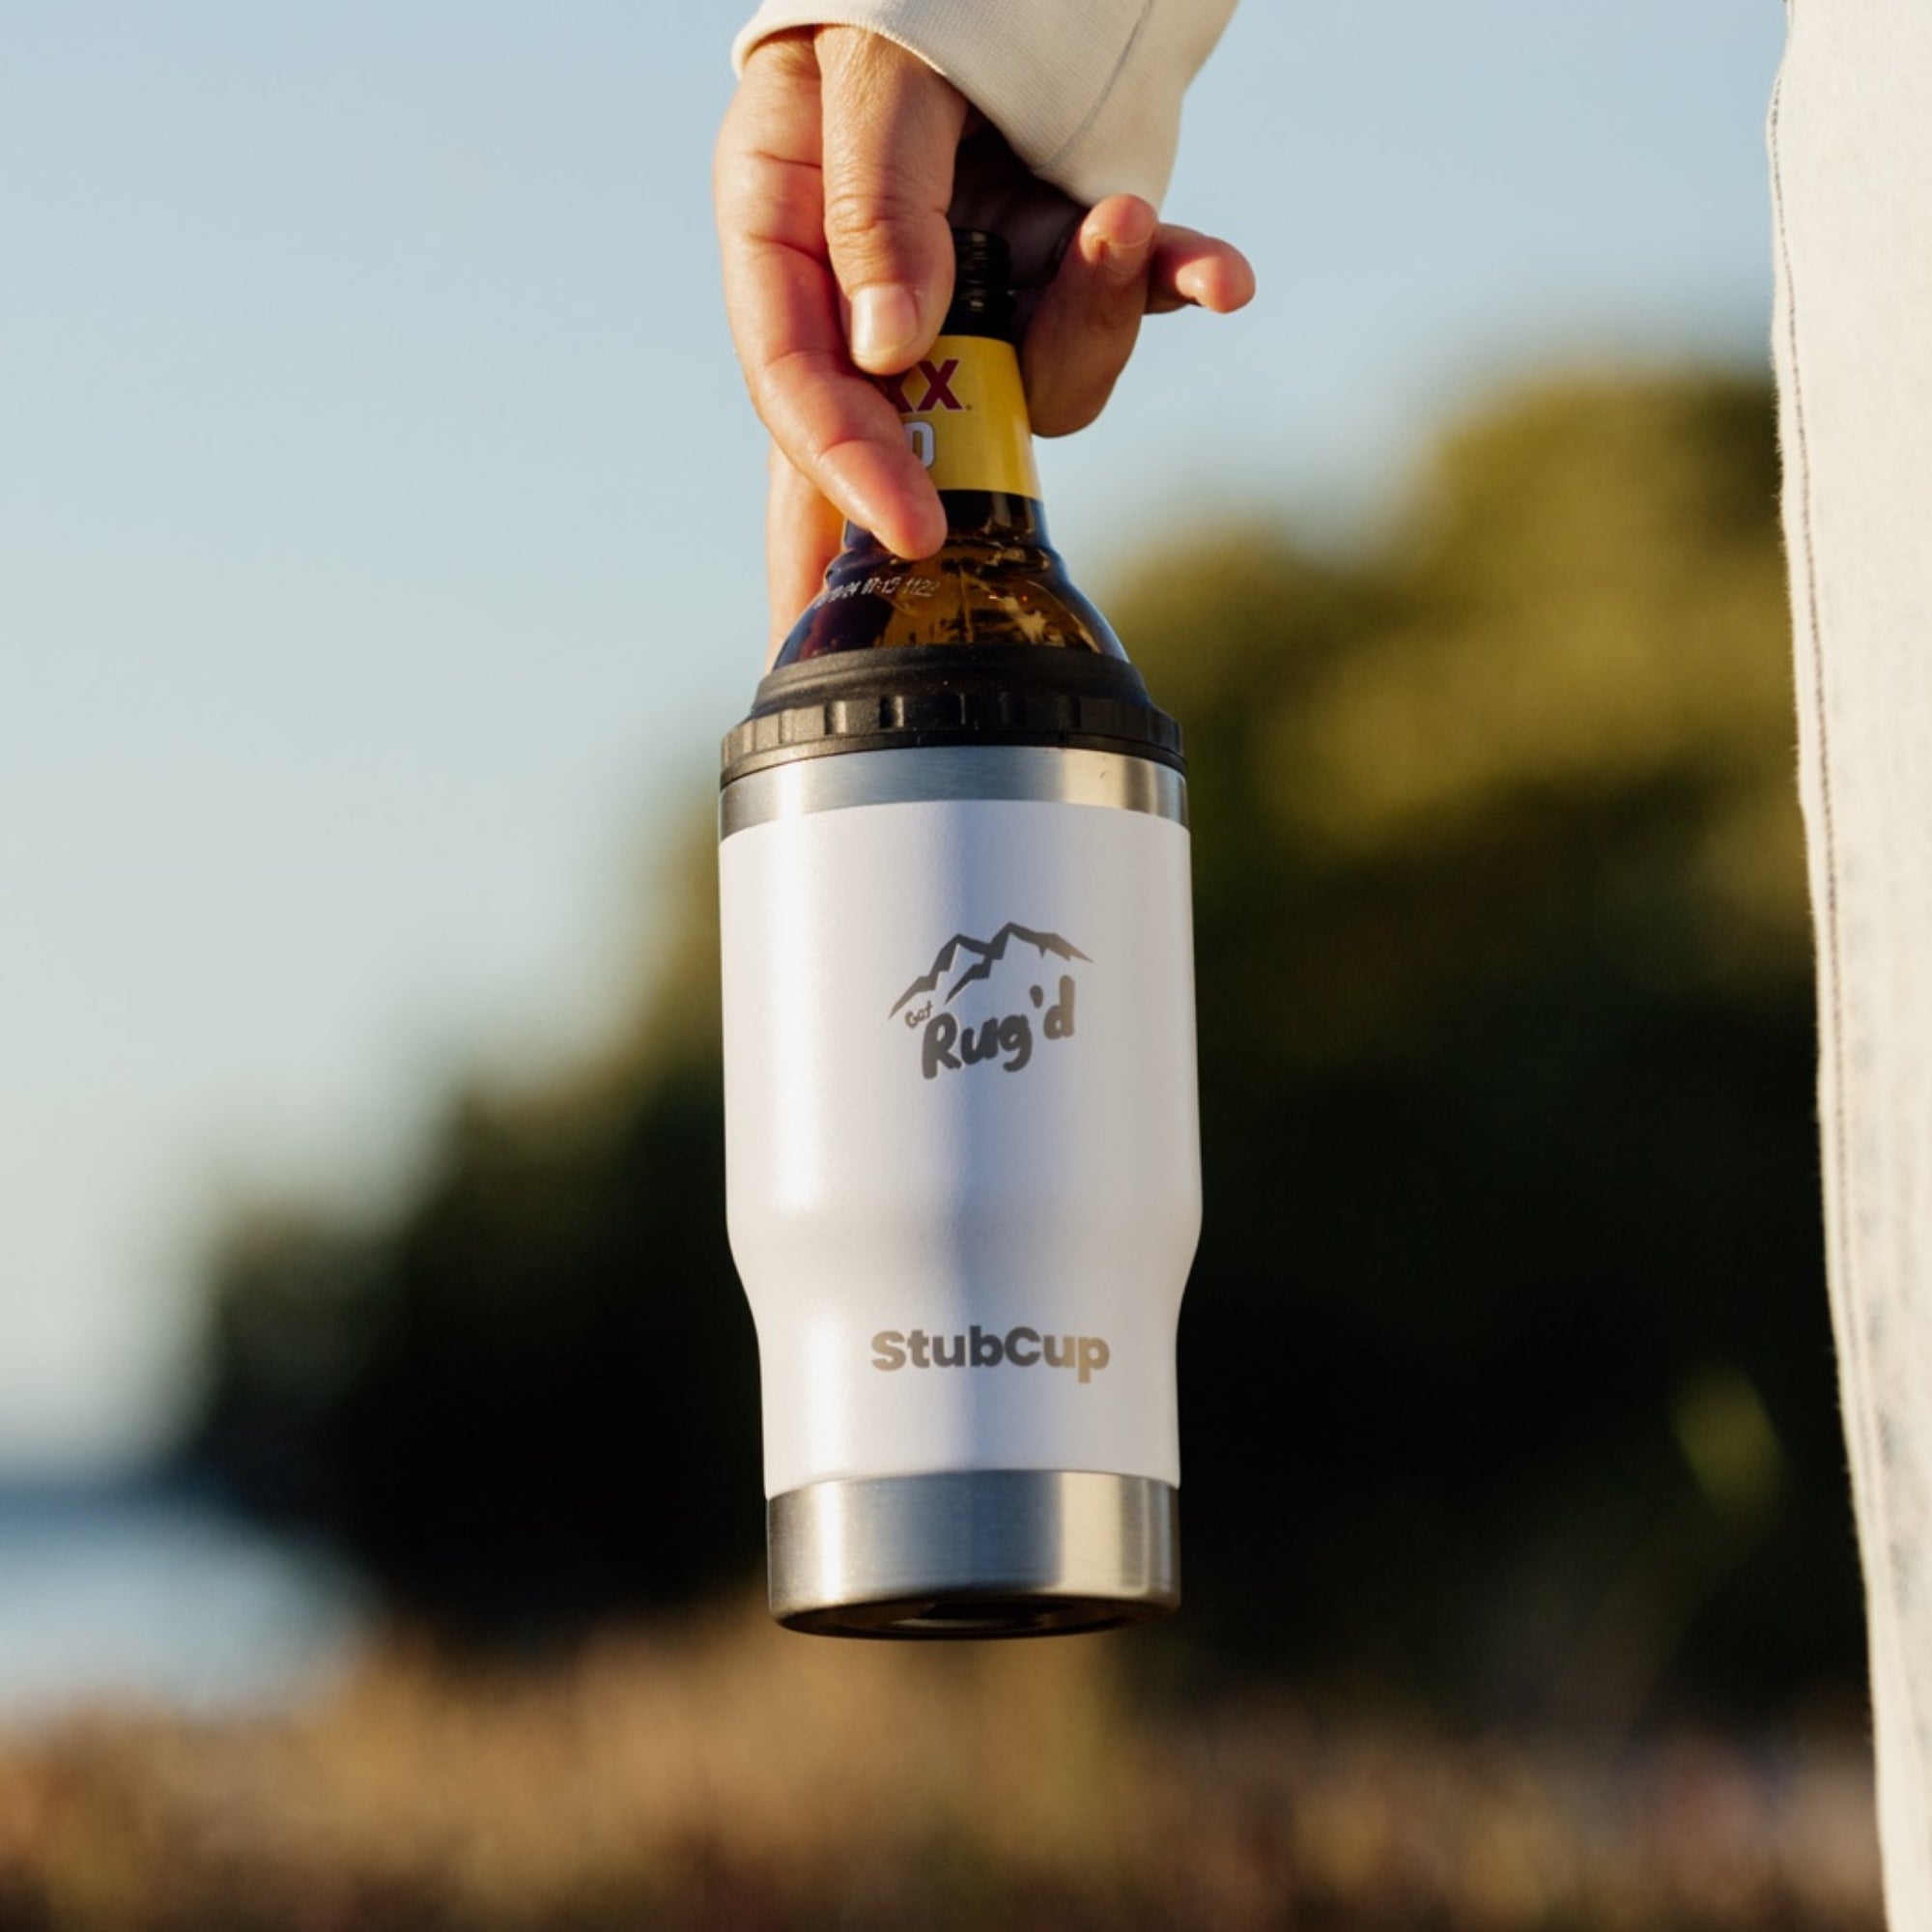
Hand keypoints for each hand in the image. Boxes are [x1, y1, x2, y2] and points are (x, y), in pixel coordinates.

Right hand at [715, 26, 1254, 649]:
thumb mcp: (872, 77)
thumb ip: (876, 203)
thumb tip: (892, 348)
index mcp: (780, 228)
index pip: (793, 373)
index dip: (847, 461)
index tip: (913, 528)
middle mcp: (870, 278)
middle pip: (914, 406)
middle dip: (985, 432)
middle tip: (1043, 398)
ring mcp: (970, 277)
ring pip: (1031, 373)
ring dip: (1094, 315)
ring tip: (1124, 218)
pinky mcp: (1053, 256)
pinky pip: (1115, 296)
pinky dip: (1171, 282)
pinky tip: (1223, 278)